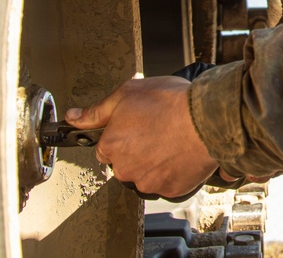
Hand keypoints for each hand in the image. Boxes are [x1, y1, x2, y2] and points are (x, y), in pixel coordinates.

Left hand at [65, 76, 219, 198]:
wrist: (208, 119)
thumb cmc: (171, 103)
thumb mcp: (128, 93)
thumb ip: (97, 110)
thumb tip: (74, 118)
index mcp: (111, 145)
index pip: (105, 147)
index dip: (121, 134)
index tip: (137, 126)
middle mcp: (126, 169)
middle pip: (125, 162)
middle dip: (138, 149)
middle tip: (157, 129)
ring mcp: (148, 182)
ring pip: (145, 174)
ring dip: (155, 161)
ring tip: (172, 139)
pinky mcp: (171, 190)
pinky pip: (167, 182)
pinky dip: (173, 171)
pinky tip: (182, 152)